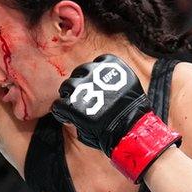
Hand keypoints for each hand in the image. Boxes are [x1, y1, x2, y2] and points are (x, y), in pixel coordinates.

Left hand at [51, 54, 179, 181]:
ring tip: (75, 105)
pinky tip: (66, 117)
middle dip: (81, 83)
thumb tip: (98, 88)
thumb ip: (111, 83)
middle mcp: (95, 72)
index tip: (96, 85)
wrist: (131, 129)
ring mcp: (83, 87)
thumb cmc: (132, 112)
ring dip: (69, 94)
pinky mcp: (74, 104)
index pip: (97, 62)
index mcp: (111, 64)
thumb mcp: (126, 88)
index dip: (95, 75)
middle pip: (79, 71)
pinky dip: (60, 110)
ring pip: (68, 85)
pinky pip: (59, 104)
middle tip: (82, 96)